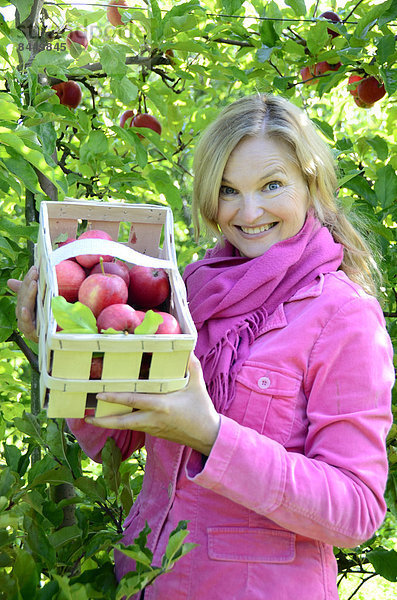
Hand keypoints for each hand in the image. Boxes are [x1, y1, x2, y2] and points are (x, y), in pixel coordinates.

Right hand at [7, 266, 38, 342]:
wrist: (45, 340)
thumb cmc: (38, 320)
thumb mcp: (34, 305)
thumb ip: (25, 293)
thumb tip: (9, 281)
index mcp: (24, 304)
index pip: (24, 289)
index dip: (28, 278)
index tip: (35, 268)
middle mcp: (22, 311)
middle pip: (24, 295)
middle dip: (29, 283)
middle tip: (35, 272)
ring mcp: (25, 321)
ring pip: (25, 306)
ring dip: (29, 294)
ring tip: (33, 284)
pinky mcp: (30, 331)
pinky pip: (27, 323)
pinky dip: (25, 316)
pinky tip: (25, 309)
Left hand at [85, 353, 220, 455]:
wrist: (206, 435)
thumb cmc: (201, 409)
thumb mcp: (197, 384)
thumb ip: (191, 364)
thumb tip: (186, 346)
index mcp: (161, 406)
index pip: (134, 401)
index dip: (115, 398)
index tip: (99, 394)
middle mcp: (152, 419)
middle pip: (122, 422)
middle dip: (103, 420)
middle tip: (86, 416)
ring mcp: (151, 428)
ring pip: (125, 426)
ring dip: (109, 422)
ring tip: (92, 415)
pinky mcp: (152, 432)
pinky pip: (133, 426)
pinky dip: (121, 422)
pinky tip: (113, 416)